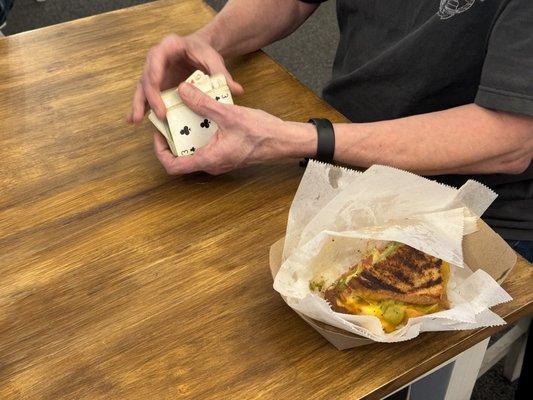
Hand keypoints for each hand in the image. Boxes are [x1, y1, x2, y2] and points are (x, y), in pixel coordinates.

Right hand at [127, 33, 242, 122]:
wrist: (199, 51)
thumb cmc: (205, 53)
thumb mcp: (214, 61)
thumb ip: (223, 75)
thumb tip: (237, 90)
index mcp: (169, 46)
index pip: (156, 58)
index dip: (154, 74)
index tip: (157, 90)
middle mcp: (156, 59)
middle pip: (147, 76)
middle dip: (149, 97)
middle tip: (158, 115)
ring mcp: (154, 72)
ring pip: (142, 88)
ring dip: (138, 105)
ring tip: (134, 120)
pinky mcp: (155, 84)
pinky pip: (146, 96)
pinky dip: (141, 107)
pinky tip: (133, 120)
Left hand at [153, 83, 315, 174]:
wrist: (284, 141)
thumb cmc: (261, 133)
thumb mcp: (229, 114)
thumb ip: (203, 104)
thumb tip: (182, 92)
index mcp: (209, 159)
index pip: (173, 166)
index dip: (160, 151)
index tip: (159, 133)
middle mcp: (212, 164)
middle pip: (182, 156)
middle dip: (175, 136)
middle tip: (173, 116)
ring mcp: (219, 160)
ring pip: (195, 149)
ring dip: (189, 132)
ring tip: (189, 111)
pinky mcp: (226, 153)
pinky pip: (207, 145)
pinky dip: (202, 132)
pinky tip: (207, 114)